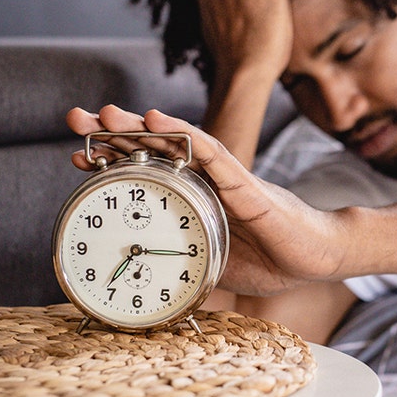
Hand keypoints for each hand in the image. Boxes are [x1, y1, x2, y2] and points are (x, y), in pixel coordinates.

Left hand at [66, 105, 348, 295]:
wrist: (319, 257)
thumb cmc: (274, 259)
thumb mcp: (213, 266)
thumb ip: (185, 264)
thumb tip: (150, 283)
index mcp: (196, 199)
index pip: (148, 172)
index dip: (114, 161)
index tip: (79, 156)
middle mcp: (207, 181)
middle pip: (155, 149)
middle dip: (114, 134)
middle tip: (77, 119)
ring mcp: (226, 178)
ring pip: (177, 143)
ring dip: (139, 126)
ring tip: (106, 113)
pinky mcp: (246, 183)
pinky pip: (212, 153)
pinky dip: (183, 133)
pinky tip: (157, 120)